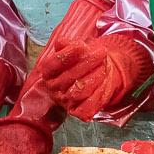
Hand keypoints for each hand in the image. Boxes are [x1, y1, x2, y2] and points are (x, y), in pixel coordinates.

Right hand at [33, 37, 152, 119]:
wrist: (95, 79)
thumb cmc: (82, 63)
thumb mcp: (74, 51)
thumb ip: (67, 45)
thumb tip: (62, 42)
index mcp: (48, 73)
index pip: (53, 64)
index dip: (66, 54)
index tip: (80, 45)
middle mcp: (53, 88)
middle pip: (69, 76)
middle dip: (87, 62)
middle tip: (101, 52)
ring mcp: (64, 101)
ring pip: (78, 91)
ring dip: (94, 77)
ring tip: (105, 67)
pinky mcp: (77, 111)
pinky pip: (87, 106)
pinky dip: (97, 94)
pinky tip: (104, 82)